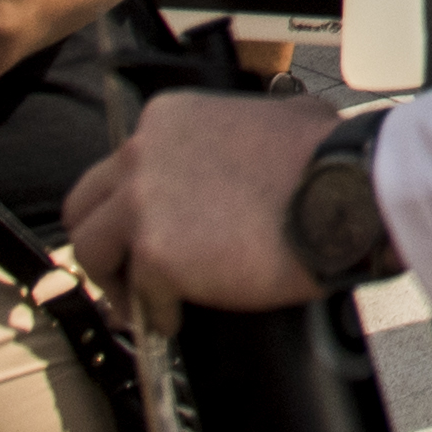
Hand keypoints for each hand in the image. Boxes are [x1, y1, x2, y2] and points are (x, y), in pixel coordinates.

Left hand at [64, 85, 336, 310]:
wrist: (346, 190)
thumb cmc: (326, 155)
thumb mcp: (279, 115)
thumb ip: (241, 128)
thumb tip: (260, 138)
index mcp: (168, 118)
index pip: (115, 168)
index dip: (127, 207)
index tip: (143, 231)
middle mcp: (142, 153)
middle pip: (85, 210)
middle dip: (104, 244)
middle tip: (127, 271)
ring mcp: (143, 203)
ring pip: (91, 252)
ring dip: (117, 281)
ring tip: (144, 303)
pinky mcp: (155, 254)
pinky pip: (137, 294)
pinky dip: (155, 311)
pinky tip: (178, 316)